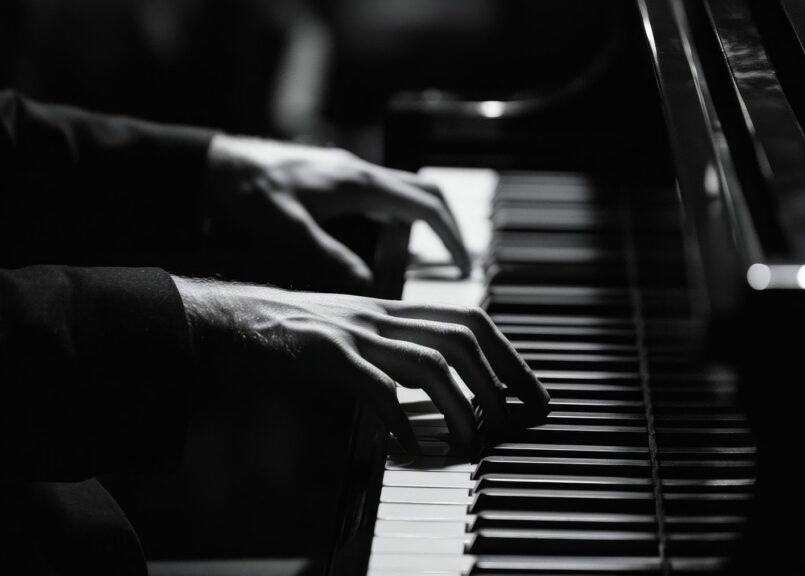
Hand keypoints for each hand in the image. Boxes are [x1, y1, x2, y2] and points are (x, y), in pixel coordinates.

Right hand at [172, 276, 548, 453]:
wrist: (221, 320)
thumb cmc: (287, 336)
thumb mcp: (350, 333)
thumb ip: (392, 351)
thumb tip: (438, 385)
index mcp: (389, 309)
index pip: (468, 319)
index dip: (507, 353)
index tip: (529, 391)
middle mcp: (378, 315)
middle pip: (462, 337)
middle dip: (499, 380)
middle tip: (515, 419)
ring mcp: (352, 332)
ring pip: (429, 362)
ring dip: (460, 405)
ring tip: (473, 442)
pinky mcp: (322, 354)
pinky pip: (375, 387)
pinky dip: (400, 419)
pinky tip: (410, 446)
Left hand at [204, 135, 471, 292]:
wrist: (211, 164)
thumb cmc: (244, 192)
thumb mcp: (285, 228)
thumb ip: (328, 256)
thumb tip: (366, 287)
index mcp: (359, 182)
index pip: (425, 205)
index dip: (450, 237)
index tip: (464, 266)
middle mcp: (360, 172)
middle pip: (425, 192)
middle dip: (449, 225)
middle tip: (459, 261)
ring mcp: (348, 173)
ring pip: (405, 193)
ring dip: (424, 221)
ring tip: (430, 259)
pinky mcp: (334, 179)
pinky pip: (383, 196)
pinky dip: (398, 219)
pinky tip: (387, 245)